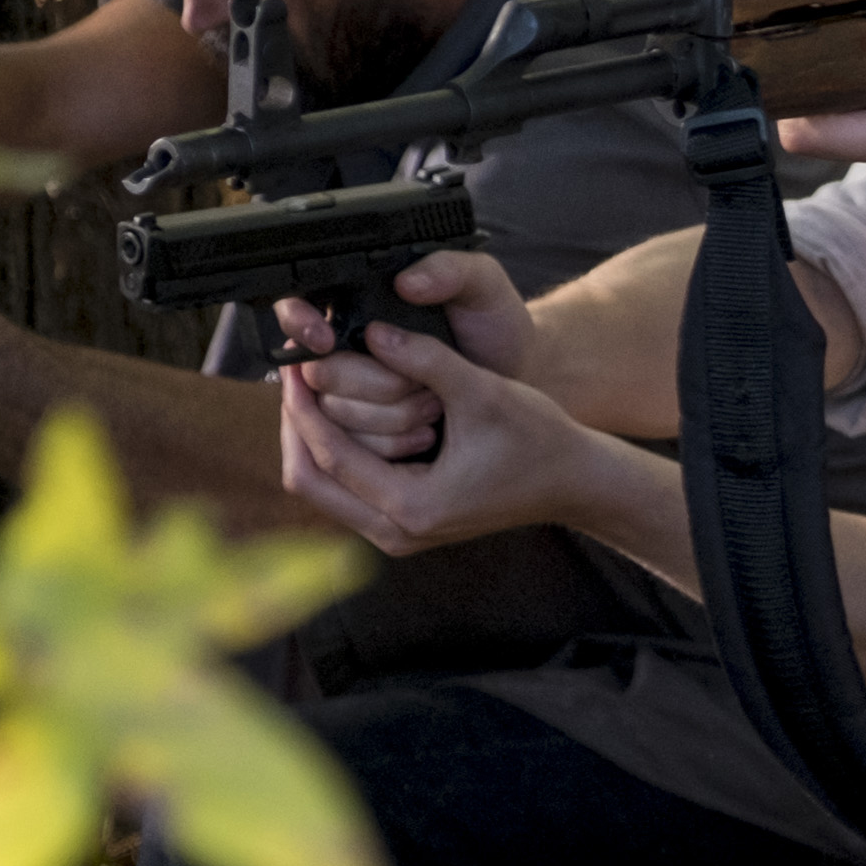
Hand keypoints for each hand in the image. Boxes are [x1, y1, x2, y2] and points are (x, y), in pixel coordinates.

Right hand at [274, 250, 530, 459]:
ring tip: (434, 403)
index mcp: (355, 307)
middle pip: (315, 372)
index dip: (302, 323)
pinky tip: (427, 433)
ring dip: (386, 416)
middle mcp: (343, 352)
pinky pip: (351, 450)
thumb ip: (451, 268)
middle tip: (419, 382)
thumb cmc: (495, 326)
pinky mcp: (366, 436)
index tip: (328, 338)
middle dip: (368, 382)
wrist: (518, 381)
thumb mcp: (482, 285)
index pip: (295, 309)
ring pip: (332, 415)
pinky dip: (391, 445)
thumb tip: (406, 282)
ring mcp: (350, 397)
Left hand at [280, 324, 614, 556]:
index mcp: (414, 506)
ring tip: (307, 391)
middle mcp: (397, 531)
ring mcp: (398, 534)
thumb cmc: (539, 441)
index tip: (293, 366)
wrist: (573, 482)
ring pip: (321, 489)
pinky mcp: (402, 525)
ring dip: (309, 440)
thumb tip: (373, 332)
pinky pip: (343, 491)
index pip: (328, 456)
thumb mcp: (484, 392)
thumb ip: (426, 360)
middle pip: (308, 482)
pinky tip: (334, 415)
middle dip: (294, 427)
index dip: (302, 408)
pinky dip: (332, 453)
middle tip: (292, 378)